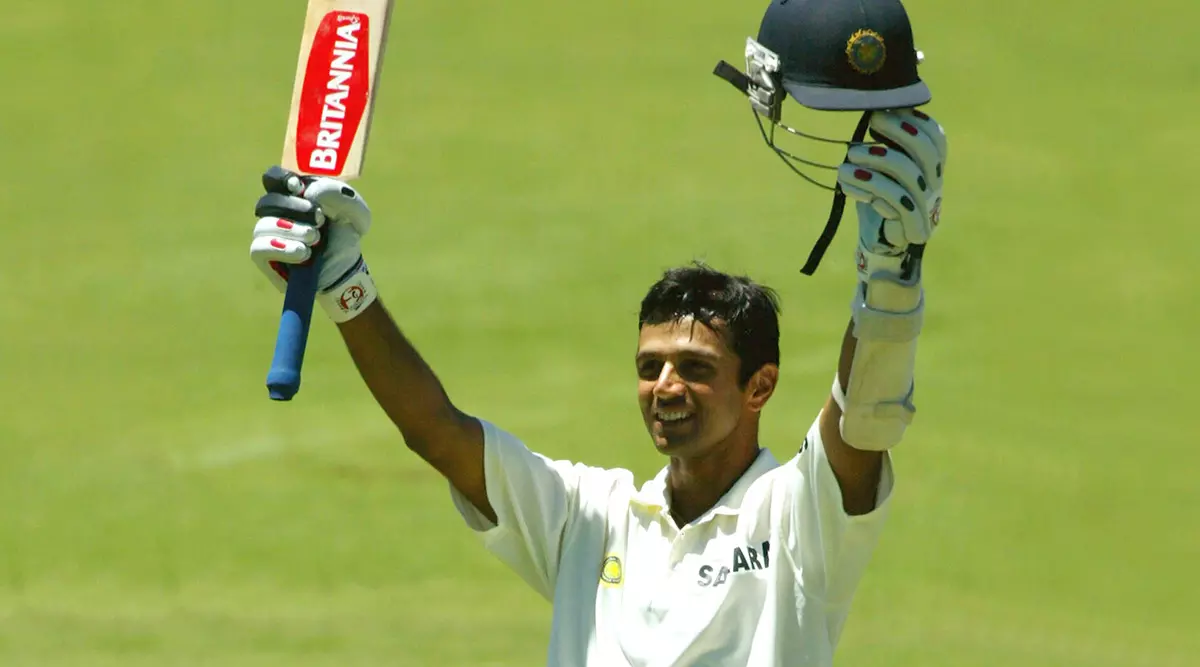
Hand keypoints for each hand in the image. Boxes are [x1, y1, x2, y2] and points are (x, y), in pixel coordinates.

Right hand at [249, 167, 377, 321]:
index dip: (280, 178)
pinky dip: (282, 248)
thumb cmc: (345, 237)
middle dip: (293, 207)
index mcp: (294, 196)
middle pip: (268, 202)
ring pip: (264, 225)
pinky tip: (303, 253)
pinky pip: (259, 248)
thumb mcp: (355, 213)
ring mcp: (269, 236)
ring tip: (315, 239)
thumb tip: (308, 192)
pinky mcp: (265, 258)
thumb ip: (338, 194)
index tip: (299, 187)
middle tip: (319, 218)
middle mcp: (277, 214)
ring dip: (293, 230)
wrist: (346, 269)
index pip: (273, 178)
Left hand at [838, 109, 947, 280]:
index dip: (913, 122)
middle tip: (870, 123)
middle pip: (927, 152)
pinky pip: (895, 201)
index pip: (936, 138)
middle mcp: (935, 184)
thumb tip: (874, 110)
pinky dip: (870, 187)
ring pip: (908, 175)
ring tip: (848, 158)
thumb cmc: (879, 196)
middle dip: (899, 132)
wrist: (879, 239)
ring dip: (875, 160)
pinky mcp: (913, 226)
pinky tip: (847, 183)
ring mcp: (926, 206)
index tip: (881, 113)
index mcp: (932, 167)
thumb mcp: (882, 167)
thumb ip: (885, 143)